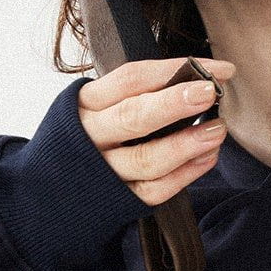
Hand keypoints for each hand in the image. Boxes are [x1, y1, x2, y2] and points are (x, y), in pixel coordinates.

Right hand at [76, 55, 230, 205]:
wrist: (53, 192)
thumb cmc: (87, 138)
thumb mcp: (97, 108)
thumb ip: (137, 95)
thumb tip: (196, 80)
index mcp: (86, 104)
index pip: (131, 79)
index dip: (173, 70)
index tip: (214, 70)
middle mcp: (90, 136)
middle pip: (133, 117)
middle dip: (174, 104)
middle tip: (209, 92)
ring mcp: (103, 171)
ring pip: (146, 159)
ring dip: (186, 144)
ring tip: (217, 130)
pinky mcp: (118, 201)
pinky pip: (154, 190)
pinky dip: (184, 175)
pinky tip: (207, 158)